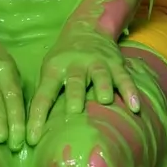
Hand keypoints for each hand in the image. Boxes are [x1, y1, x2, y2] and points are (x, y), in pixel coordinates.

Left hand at [26, 21, 139, 145]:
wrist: (87, 27)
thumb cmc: (64, 59)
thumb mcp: (49, 69)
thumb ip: (45, 95)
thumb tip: (33, 132)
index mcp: (55, 69)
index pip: (43, 94)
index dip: (37, 116)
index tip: (31, 138)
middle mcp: (76, 64)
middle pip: (74, 81)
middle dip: (74, 95)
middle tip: (74, 111)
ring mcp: (97, 63)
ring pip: (100, 75)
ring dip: (102, 86)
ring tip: (104, 100)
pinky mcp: (115, 63)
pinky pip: (124, 78)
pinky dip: (130, 91)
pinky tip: (135, 107)